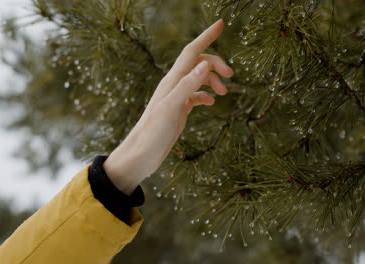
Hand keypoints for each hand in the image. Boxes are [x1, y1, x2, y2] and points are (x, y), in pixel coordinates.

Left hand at [103, 19, 232, 194]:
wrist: (142, 154)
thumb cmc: (152, 133)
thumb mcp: (171, 108)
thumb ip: (187, 85)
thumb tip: (205, 64)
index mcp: (172, 81)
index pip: (191, 52)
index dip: (206, 36)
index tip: (221, 23)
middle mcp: (174, 85)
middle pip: (198, 63)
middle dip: (216, 63)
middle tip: (231, 74)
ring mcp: (176, 97)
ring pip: (198, 78)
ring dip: (213, 80)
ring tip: (225, 93)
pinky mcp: (178, 110)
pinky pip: (195, 95)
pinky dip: (206, 94)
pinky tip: (212, 102)